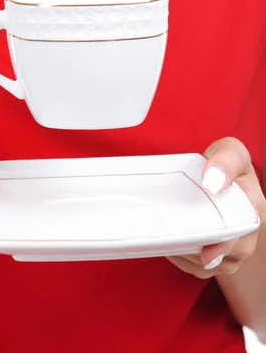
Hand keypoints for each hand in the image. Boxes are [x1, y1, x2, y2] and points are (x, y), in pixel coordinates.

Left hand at [167, 137, 265, 277]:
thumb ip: (226, 159)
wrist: (218, 177)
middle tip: (170, 239)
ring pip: (206, 265)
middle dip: (195, 250)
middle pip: (221, 256)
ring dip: (185, 254)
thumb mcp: (231, 151)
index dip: (223, 246)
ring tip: (165, 236)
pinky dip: (180, 258)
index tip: (205, 252)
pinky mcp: (215, 258)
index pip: (241, 235)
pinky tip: (167, 242)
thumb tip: (213, 180)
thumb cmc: (225, 163)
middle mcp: (246, 236)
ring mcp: (231, 251)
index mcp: (253, 211)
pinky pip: (196, 268)